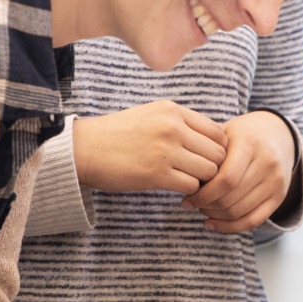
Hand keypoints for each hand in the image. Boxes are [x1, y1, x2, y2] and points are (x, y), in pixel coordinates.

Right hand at [72, 100, 226, 194]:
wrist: (84, 148)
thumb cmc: (118, 134)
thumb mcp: (152, 115)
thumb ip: (180, 123)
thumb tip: (212, 141)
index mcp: (173, 110)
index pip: (218, 132)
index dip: (218, 149)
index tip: (206, 159)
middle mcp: (173, 127)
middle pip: (218, 153)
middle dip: (214, 167)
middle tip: (201, 176)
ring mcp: (166, 151)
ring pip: (209, 171)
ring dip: (202, 181)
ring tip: (189, 183)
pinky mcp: (157, 174)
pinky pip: (192, 186)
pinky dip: (189, 191)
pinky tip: (177, 190)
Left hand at [183, 110, 296, 232]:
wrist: (276, 135)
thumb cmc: (241, 135)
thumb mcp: (223, 133)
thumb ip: (205, 152)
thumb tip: (182, 179)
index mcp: (250, 143)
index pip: (225, 180)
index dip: (203, 194)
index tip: (186, 197)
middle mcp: (267, 162)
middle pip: (230, 198)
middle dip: (206, 205)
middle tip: (191, 203)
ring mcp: (276, 181)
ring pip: (239, 212)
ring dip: (215, 215)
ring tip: (201, 209)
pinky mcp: (279, 196)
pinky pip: (253, 221)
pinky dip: (230, 227)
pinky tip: (212, 223)